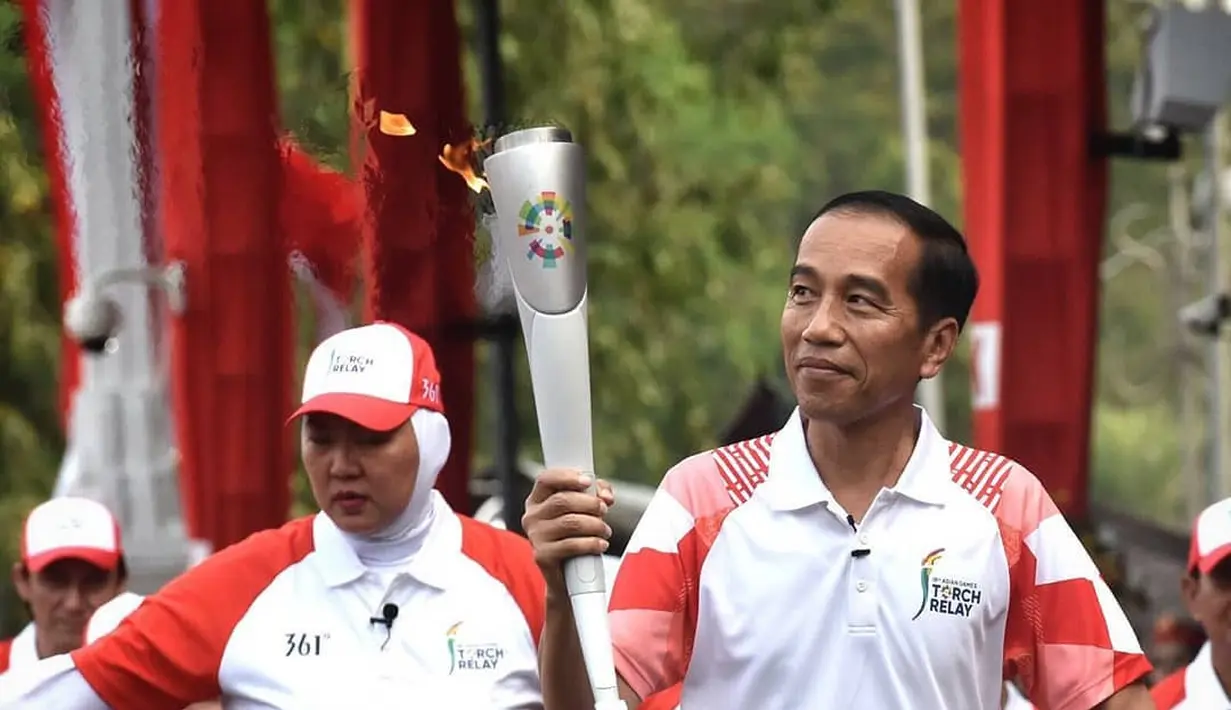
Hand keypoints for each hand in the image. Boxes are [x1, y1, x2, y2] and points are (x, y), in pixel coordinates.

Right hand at [522, 468, 615, 597]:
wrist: (567, 577)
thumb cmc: (575, 536)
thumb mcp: (585, 509)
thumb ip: (596, 494)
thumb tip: (605, 496)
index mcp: (537, 500)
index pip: (546, 479)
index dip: (567, 477)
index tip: (587, 481)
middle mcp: (531, 516)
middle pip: (562, 500)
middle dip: (589, 503)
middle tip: (604, 510)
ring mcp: (535, 537)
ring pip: (570, 522)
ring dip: (595, 524)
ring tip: (605, 530)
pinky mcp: (542, 556)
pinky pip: (571, 545)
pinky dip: (591, 543)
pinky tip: (601, 544)